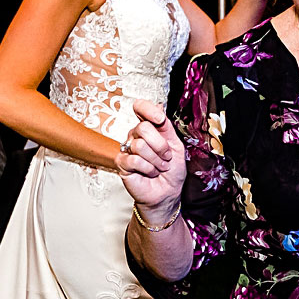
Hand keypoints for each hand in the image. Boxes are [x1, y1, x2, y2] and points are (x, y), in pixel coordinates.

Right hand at [116, 99, 184, 218]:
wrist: (167, 192)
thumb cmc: (172, 170)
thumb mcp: (176, 145)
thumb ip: (166, 126)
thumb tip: (159, 106)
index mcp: (150, 128)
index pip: (140, 108)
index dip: (148, 110)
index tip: (160, 119)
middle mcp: (136, 135)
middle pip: (143, 127)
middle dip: (160, 145)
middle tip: (166, 157)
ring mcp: (127, 148)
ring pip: (140, 146)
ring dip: (156, 160)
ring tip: (160, 167)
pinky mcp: (122, 163)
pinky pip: (135, 160)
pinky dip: (148, 169)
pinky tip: (151, 173)